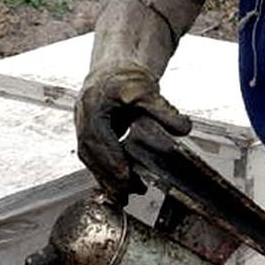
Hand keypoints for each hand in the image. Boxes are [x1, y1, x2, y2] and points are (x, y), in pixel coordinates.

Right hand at [75, 64, 191, 203]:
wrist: (114, 69)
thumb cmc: (126, 77)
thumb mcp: (148, 90)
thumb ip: (163, 110)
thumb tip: (182, 128)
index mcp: (93, 103)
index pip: (98, 136)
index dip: (110, 158)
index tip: (125, 175)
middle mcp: (82, 116)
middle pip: (90, 151)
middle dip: (107, 175)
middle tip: (127, 192)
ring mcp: (81, 125)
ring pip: (88, 157)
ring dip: (104, 178)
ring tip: (123, 195)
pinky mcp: (86, 133)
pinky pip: (90, 157)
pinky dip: (102, 173)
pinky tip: (116, 185)